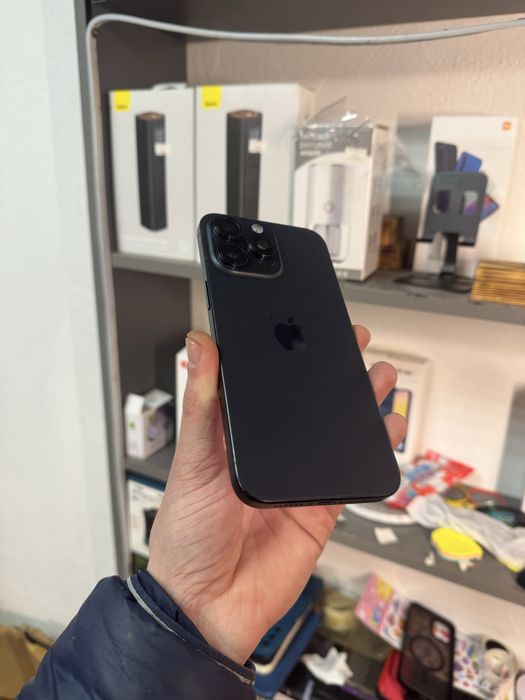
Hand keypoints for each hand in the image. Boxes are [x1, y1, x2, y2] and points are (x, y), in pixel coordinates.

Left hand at [148, 328, 405, 664]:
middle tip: (355, 344)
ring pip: (335, 435)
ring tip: (380, 377)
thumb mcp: (192, 462)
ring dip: (360, 406)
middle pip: (306, 407)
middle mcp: (268, 454)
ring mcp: (296, 480)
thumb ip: (203, 405)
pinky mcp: (319, 508)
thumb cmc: (186, 537)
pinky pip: (350, 475)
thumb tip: (200, 346)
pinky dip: (372, 451)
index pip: (265, 387)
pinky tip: (386, 429)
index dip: (287, 356)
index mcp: (233, 438)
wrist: (208, 606)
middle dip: (334, 375)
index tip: (305, 327)